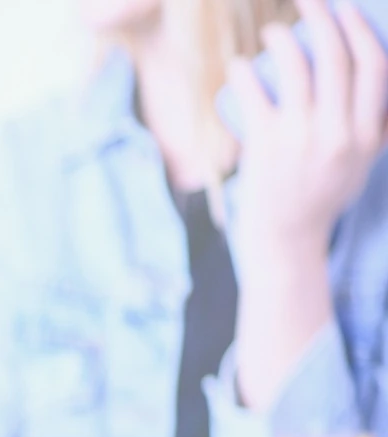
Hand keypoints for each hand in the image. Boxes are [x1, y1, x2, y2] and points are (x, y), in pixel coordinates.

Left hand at [228, 0, 387, 262]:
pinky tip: (239, 64)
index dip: (360, 29)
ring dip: (283, 38)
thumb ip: (373, 127)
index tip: (346, 9)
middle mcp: (339, 134)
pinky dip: (244, 73)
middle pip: (337, 58)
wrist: (286, 236)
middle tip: (308, 2)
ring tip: (274, 32)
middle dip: (323, 18)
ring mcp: (301, 139)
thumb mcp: (362, 162)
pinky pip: (254, 96)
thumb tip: (372, 80)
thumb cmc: (323, 193)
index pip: (373, 66)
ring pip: (296, 69)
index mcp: (368, 135)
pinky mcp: (265, 146)